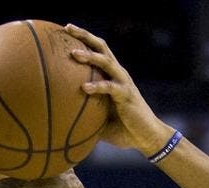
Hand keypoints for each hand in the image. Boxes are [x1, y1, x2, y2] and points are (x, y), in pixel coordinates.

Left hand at [64, 24, 170, 154]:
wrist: (146, 137)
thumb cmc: (123, 130)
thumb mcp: (99, 119)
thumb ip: (84, 113)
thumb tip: (61, 118)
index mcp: (112, 75)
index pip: (98, 51)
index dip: (84, 39)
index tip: (65, 30)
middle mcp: (118, 74)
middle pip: (102, 47)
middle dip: (85, 36)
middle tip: (67, 28)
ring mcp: (123, 83)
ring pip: (106, 62)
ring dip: (90, 56)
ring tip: (73, 54)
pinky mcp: (127, 95)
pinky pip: (110, 87)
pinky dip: (97, 86)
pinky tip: (84, 88)